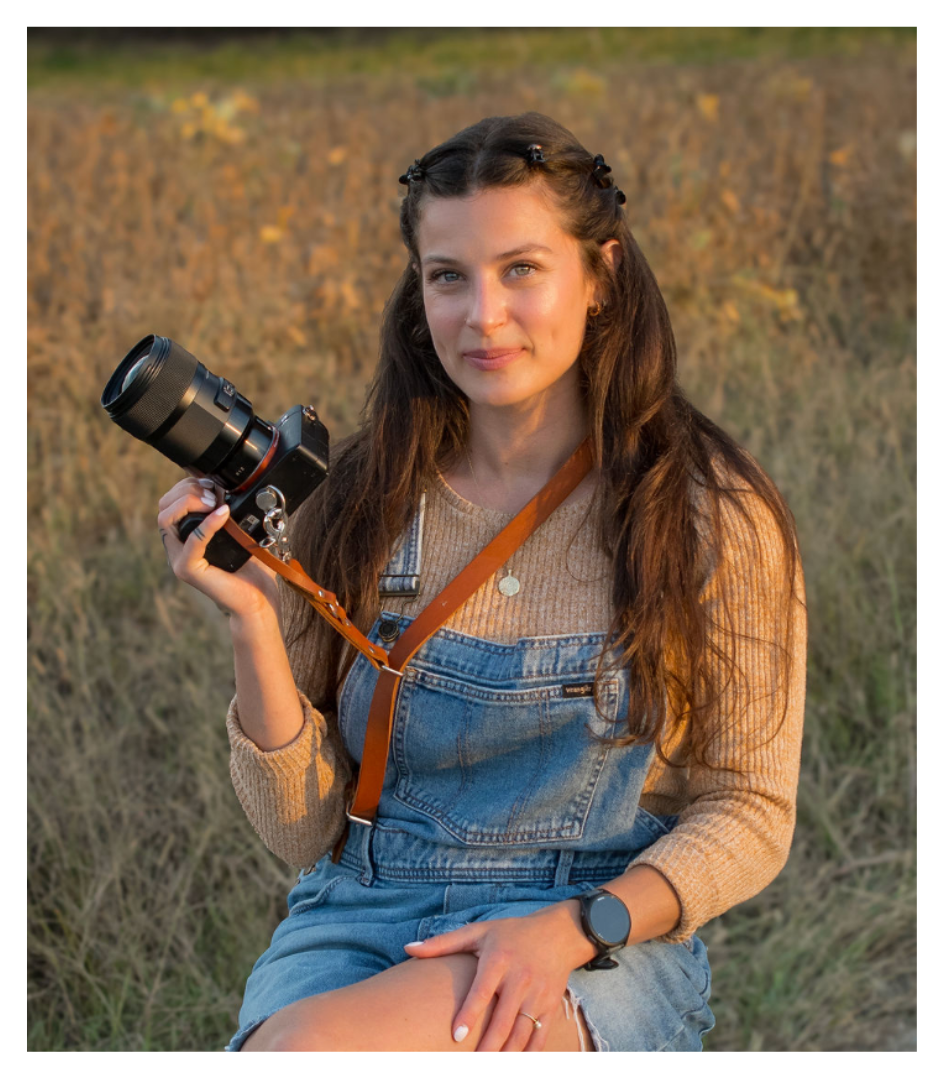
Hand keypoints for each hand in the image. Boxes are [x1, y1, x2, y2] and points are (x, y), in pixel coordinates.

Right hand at [156, 475, 278, 619]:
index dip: (187, 485)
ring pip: (165, 519)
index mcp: (185, 536)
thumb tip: (234, 484)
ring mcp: (179, 559)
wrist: (259, 598)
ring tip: (215, 502)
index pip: (170, 502)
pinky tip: (222, 514)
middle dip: (187, 490)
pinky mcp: (188, 570)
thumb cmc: (252, 567)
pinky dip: (206, 524)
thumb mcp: (242, 531)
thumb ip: (233, 510)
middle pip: (164, 506)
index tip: (211, 482)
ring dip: (189, 502)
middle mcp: (177, 547)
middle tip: (213, 492)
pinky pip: (191, 541)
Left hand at [403, 901, 590, 1051]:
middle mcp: (520, 977)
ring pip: (522, 1033)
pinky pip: (540, 1036)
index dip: (470, 1014)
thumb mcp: (479, 931)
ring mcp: (538, 994)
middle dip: (488, 1047)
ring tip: (490, 1068)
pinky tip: (514, 1066)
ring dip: (506, 1055)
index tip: (455, 1036)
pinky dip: (529, 1055)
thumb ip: (444, 943)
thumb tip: (409, 949)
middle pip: (504, 1019)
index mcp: (499, 959)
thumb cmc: (511, 933)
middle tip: (473, 1065)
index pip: (483, 990)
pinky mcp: (551, 1005)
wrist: (558, 933)